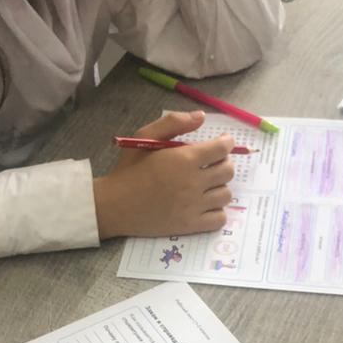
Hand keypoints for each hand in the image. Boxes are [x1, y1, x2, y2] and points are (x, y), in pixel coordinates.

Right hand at [94, 110, 234, 238]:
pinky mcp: (191, 225)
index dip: (226, 144)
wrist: (114, 205)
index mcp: (184, 159)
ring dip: (220, 187)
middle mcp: (194, 182)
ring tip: (207, 186)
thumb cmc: (128, 170)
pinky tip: (205, 205)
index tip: (221, 144)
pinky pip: (220, 219)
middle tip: (211, 164)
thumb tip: (201, 117)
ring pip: (226, 195)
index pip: (222, 149)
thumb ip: (173, 122)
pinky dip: (217, 211)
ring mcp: (194, 206)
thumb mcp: (144, 136)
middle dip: (223, 164)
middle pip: (228, 171)